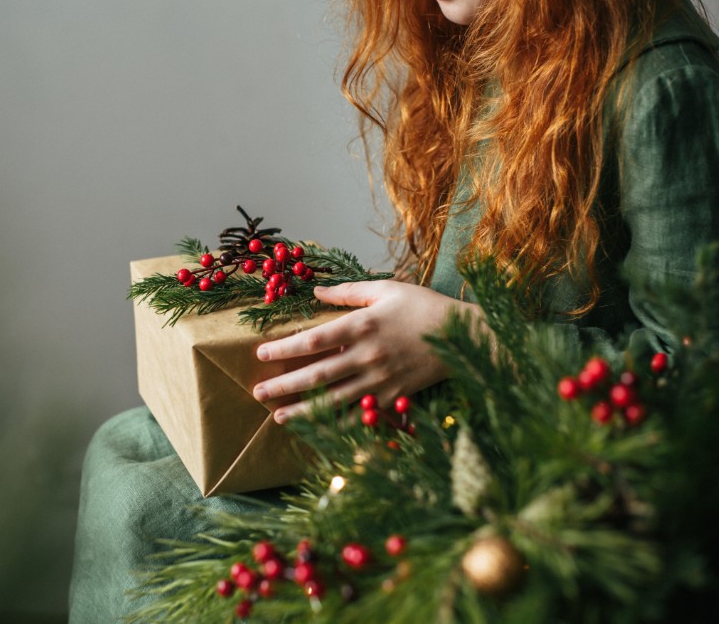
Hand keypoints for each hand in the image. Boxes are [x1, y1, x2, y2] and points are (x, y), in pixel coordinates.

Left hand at [252, 280, 480, 422]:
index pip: (314, 340)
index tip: (262, 354)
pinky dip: (337, 425)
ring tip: (277, 417)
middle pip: (318, 374)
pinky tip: (317, 430)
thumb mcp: (385, 289)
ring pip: (334, 399)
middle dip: (284, 385)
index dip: (285, 348)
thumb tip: (316, 291)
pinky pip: (360, 414)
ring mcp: (380, 379)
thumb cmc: (421, 306)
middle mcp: (367, 355)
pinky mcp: (392, 396)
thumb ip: (347, 292)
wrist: (461, 336)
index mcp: (362, 326)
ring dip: (303, 410)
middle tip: (257, 392)